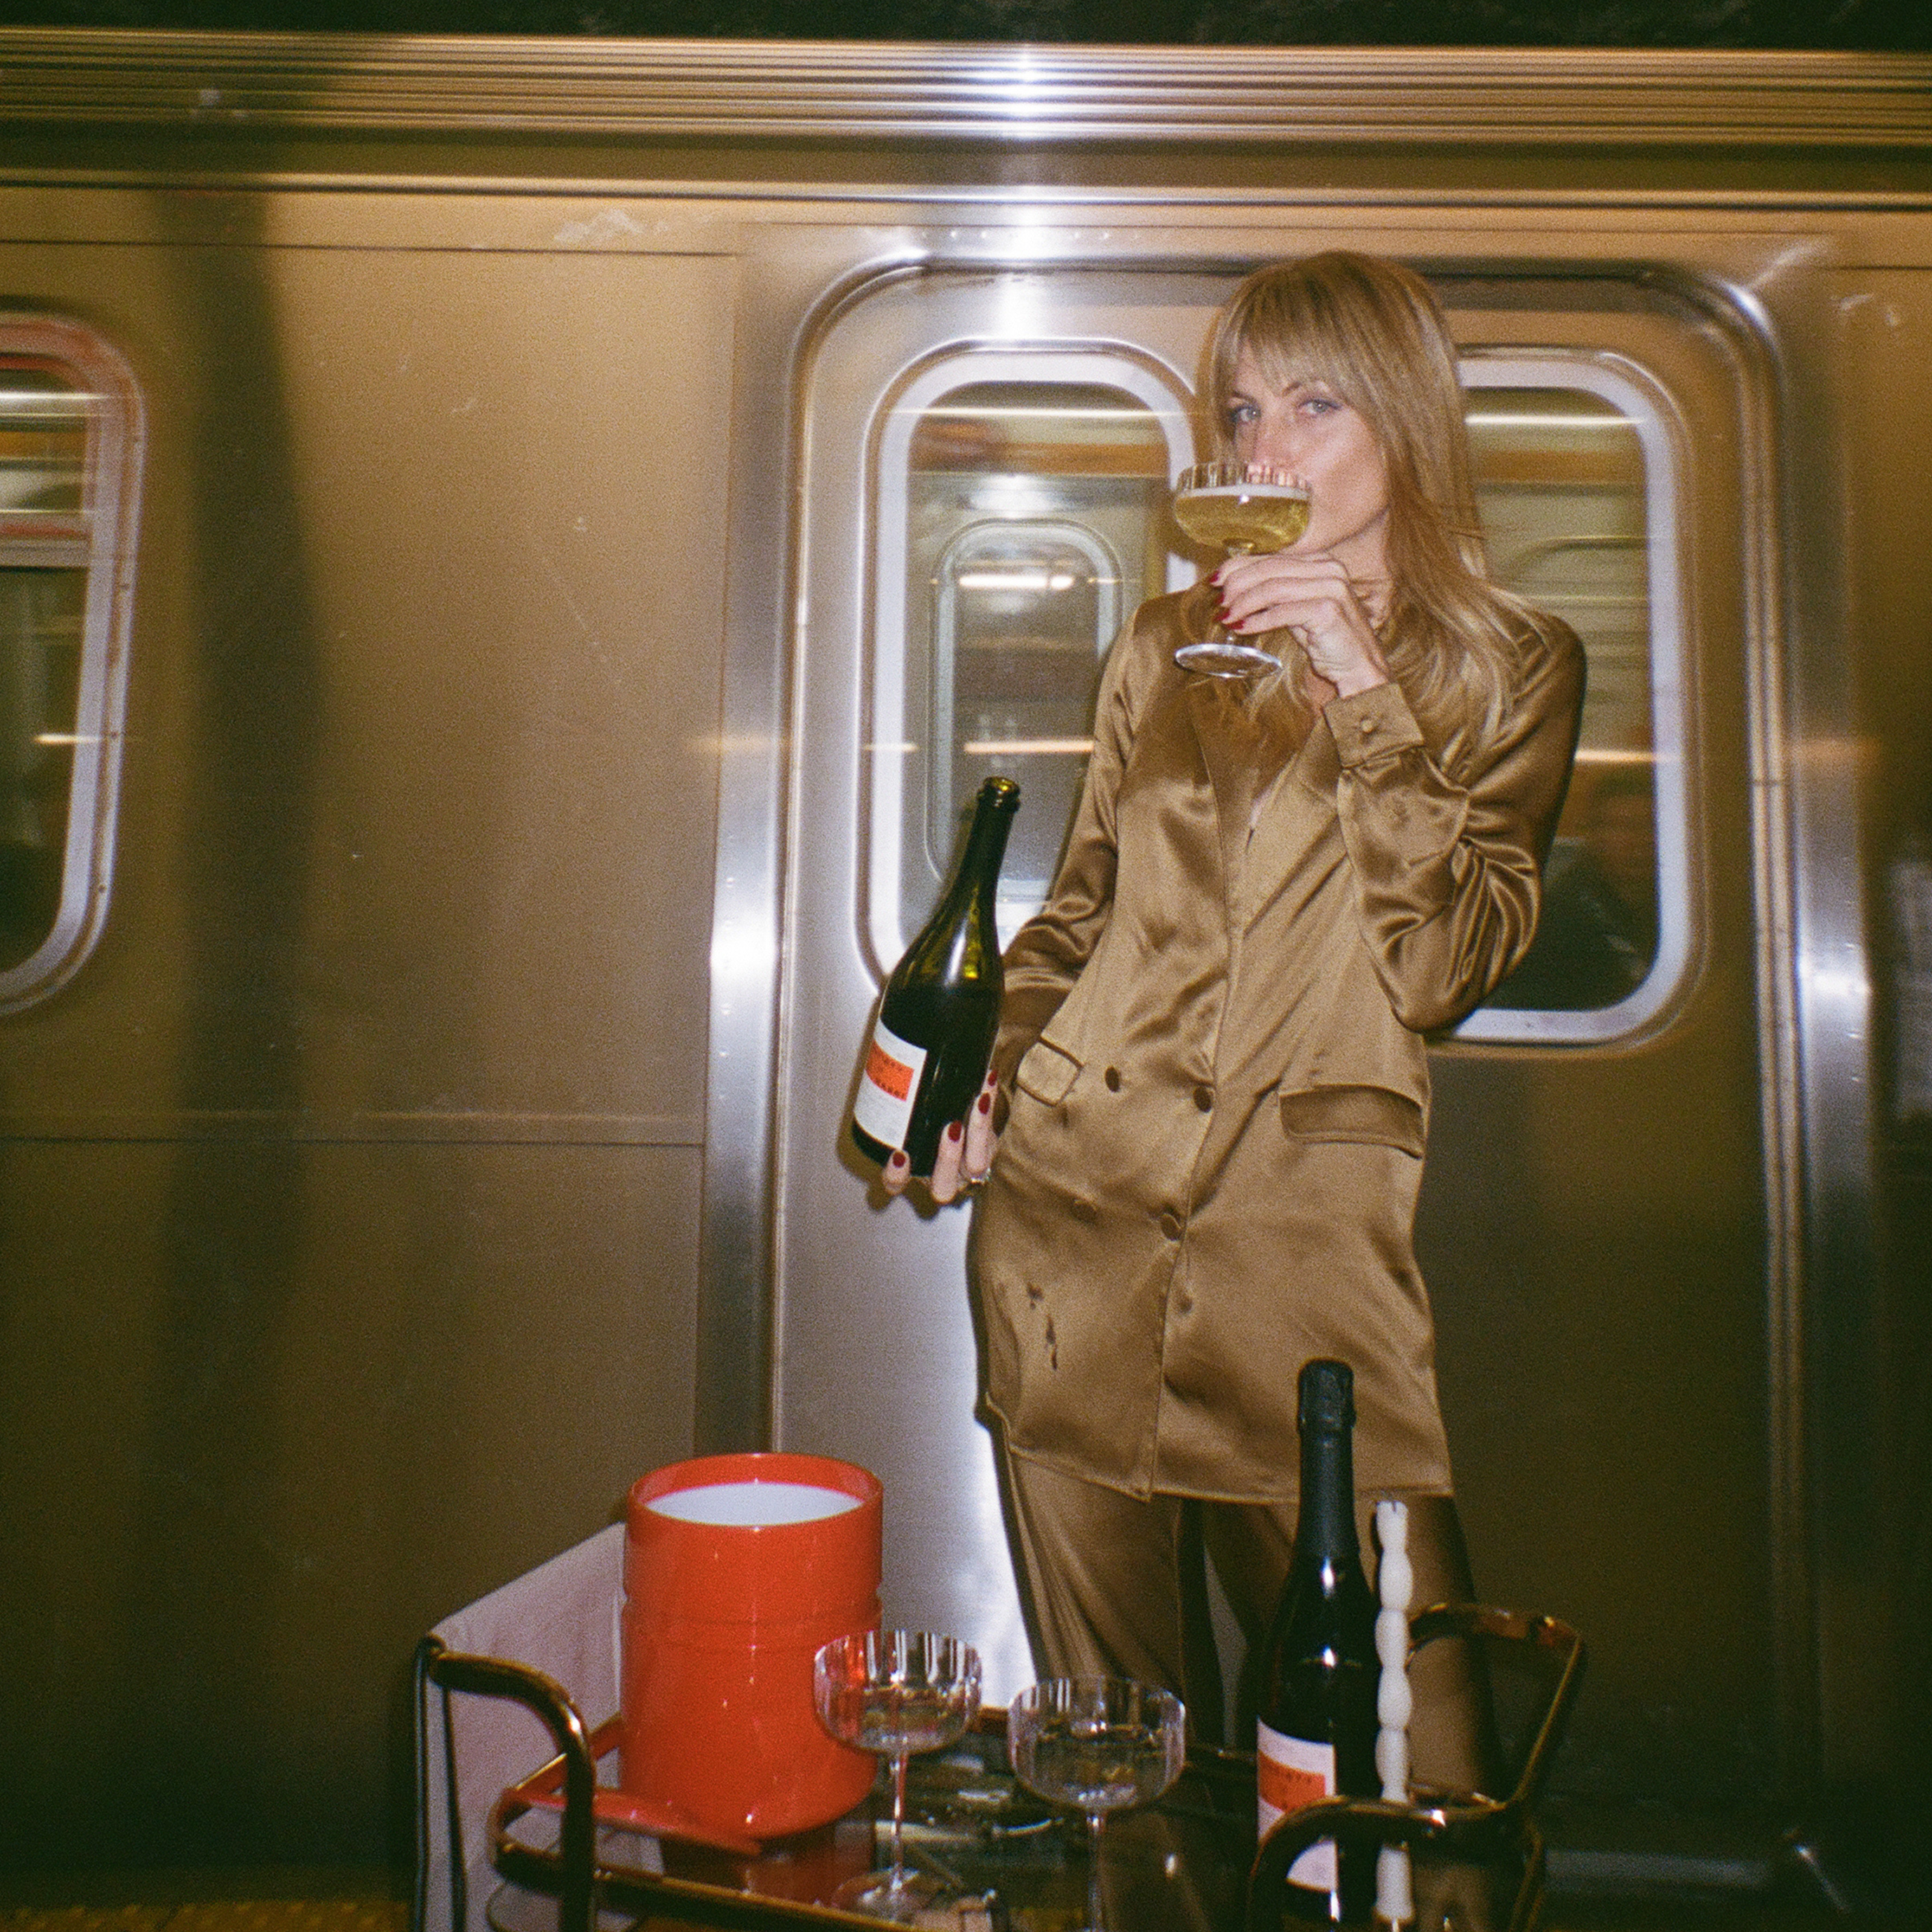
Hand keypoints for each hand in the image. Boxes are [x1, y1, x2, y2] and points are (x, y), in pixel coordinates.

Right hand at [882, 1068, 1000, 1205]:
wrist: (958, 1126)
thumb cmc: (922, 1121)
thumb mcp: (907, 1117)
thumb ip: (896, 1100)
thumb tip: (883, 1051)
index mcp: (914, 1173)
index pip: (896, 1184)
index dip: (897, 1176)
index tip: (900, 1156)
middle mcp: (942, 1179)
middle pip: (944, 1186)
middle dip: (948, 1158)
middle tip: (950, 1129)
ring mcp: (968, 1169)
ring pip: (977, 1165)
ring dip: (978, 1132)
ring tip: (978, 1102)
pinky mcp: (987, 1151)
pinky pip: (993, 1134)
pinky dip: (991, 1104)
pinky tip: (988, 1081)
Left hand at [1215, 551, 1389, 699]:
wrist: (1359, 666)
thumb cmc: (1327, 639)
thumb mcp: (1297, 610)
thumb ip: (1274, 594)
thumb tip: (1233, 588)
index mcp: (1321, 561)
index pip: (1271, 557)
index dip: (1237, 567)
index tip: (1214, 581)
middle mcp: (1328, 568)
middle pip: (1269, 569)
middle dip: (1237, 585)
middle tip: (1217, 603)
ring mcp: (1331, 587)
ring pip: (1272, 588)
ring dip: (1243, 603)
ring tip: (1225, 617)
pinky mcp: (1328, 610)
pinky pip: (1282, 611)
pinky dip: (1258, 620)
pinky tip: (1242, 627)